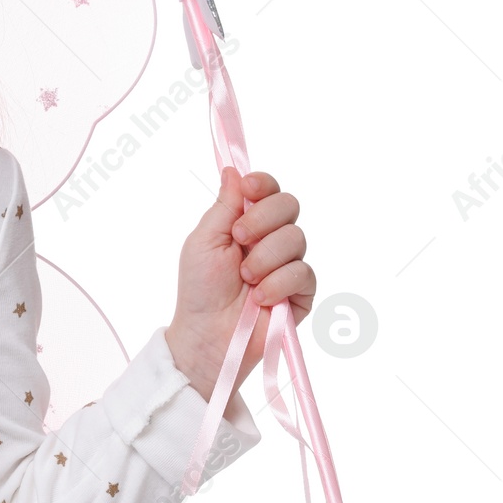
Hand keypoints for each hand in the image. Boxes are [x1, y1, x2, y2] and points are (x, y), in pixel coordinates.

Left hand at [165, 167, 315, 408]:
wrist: (207, 332)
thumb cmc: (200, 288)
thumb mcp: (204, 241)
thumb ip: (224, 206)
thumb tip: (233, 170)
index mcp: (246, 223)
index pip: (268, 190)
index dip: (263, 184)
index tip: (248, 188)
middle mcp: (271, 239)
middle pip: (289, 205)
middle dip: (263, 219)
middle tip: (239, 239)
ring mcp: (289, 265)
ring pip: (296, 238)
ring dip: (264, 257)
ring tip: (245, 278)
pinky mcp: (303, 292)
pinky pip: (303, 272)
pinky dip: (277, 283)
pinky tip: (259, 297)